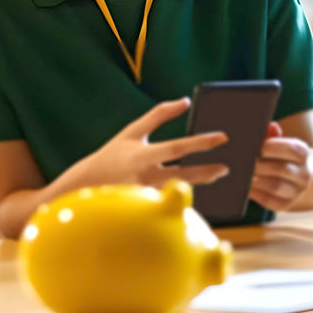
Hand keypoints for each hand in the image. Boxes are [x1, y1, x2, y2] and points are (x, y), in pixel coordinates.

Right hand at [57, 98, 231, 189]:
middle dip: (207, 172)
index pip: (177, 148)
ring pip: (178, 194)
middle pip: (183, 176)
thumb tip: (185, 101)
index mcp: (142, 156)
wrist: (85, 185)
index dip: (201, 143)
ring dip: (199, 184)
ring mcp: (145, 196)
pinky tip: (197, 191)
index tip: (222, 138)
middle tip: (226, 167)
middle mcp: (145, 177)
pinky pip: (168, 206)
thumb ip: (158, 115)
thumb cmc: (112, 155)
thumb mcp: (132, 132)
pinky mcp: (144, 210)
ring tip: (217, 176)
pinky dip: (183, 199)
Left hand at [249, 123, 312, 210]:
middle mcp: (304, 174)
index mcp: (302, 154)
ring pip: (275, 186)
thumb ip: (272, 135)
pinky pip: (269, 201)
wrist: (293, 179)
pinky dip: (255, 193)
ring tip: (241, 174)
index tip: (258, 146)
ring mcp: (296, 191)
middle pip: (282, 169)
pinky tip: (243, 186)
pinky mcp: (284, 205)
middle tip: (241, 161)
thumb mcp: (278, 143)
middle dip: (260, 164)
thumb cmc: (278, 156)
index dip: (274, 147)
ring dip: (257, 180)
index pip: (292, 149)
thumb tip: (270, 126)